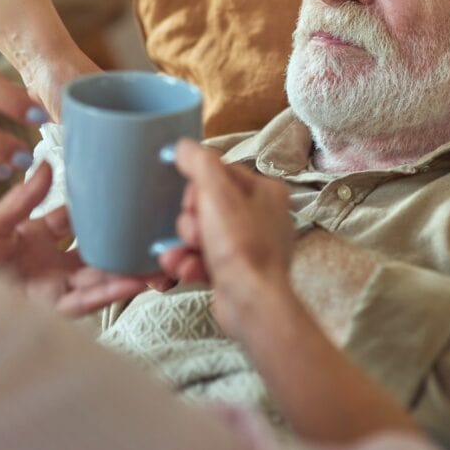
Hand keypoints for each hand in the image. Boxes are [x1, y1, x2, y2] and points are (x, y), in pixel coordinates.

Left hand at [0, 162, 148, 315]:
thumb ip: (23, 199)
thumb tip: (47, 164)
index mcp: (34, 237)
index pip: (76, 220)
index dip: (100, 208)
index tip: (125, 191)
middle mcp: (48, 264)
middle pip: (96, 250)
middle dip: (124, 242)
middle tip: (154, 229)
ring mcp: (51, 287)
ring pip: (99, 277)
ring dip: (129, 269)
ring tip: (158, 259)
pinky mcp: (48, 310)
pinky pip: (85, 301)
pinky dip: (110, 291)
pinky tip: (133, 280)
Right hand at [159, 139, 295, 335]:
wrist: (251, 303)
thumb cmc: (243, 249)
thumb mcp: (217, 195)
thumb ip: (200, 164)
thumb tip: (185, 146)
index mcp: (264, 191)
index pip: (219, 173)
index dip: (197, 188)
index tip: (192, 201)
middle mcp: (261, 215)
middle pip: (206, 204)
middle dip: (190, 221)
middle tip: (194, 232)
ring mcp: (248, 244)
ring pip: (201, 232)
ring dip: (184, 244)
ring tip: (185, 254)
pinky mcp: (234, 269)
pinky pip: (202, 257)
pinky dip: (190, 263)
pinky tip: (186, 269)